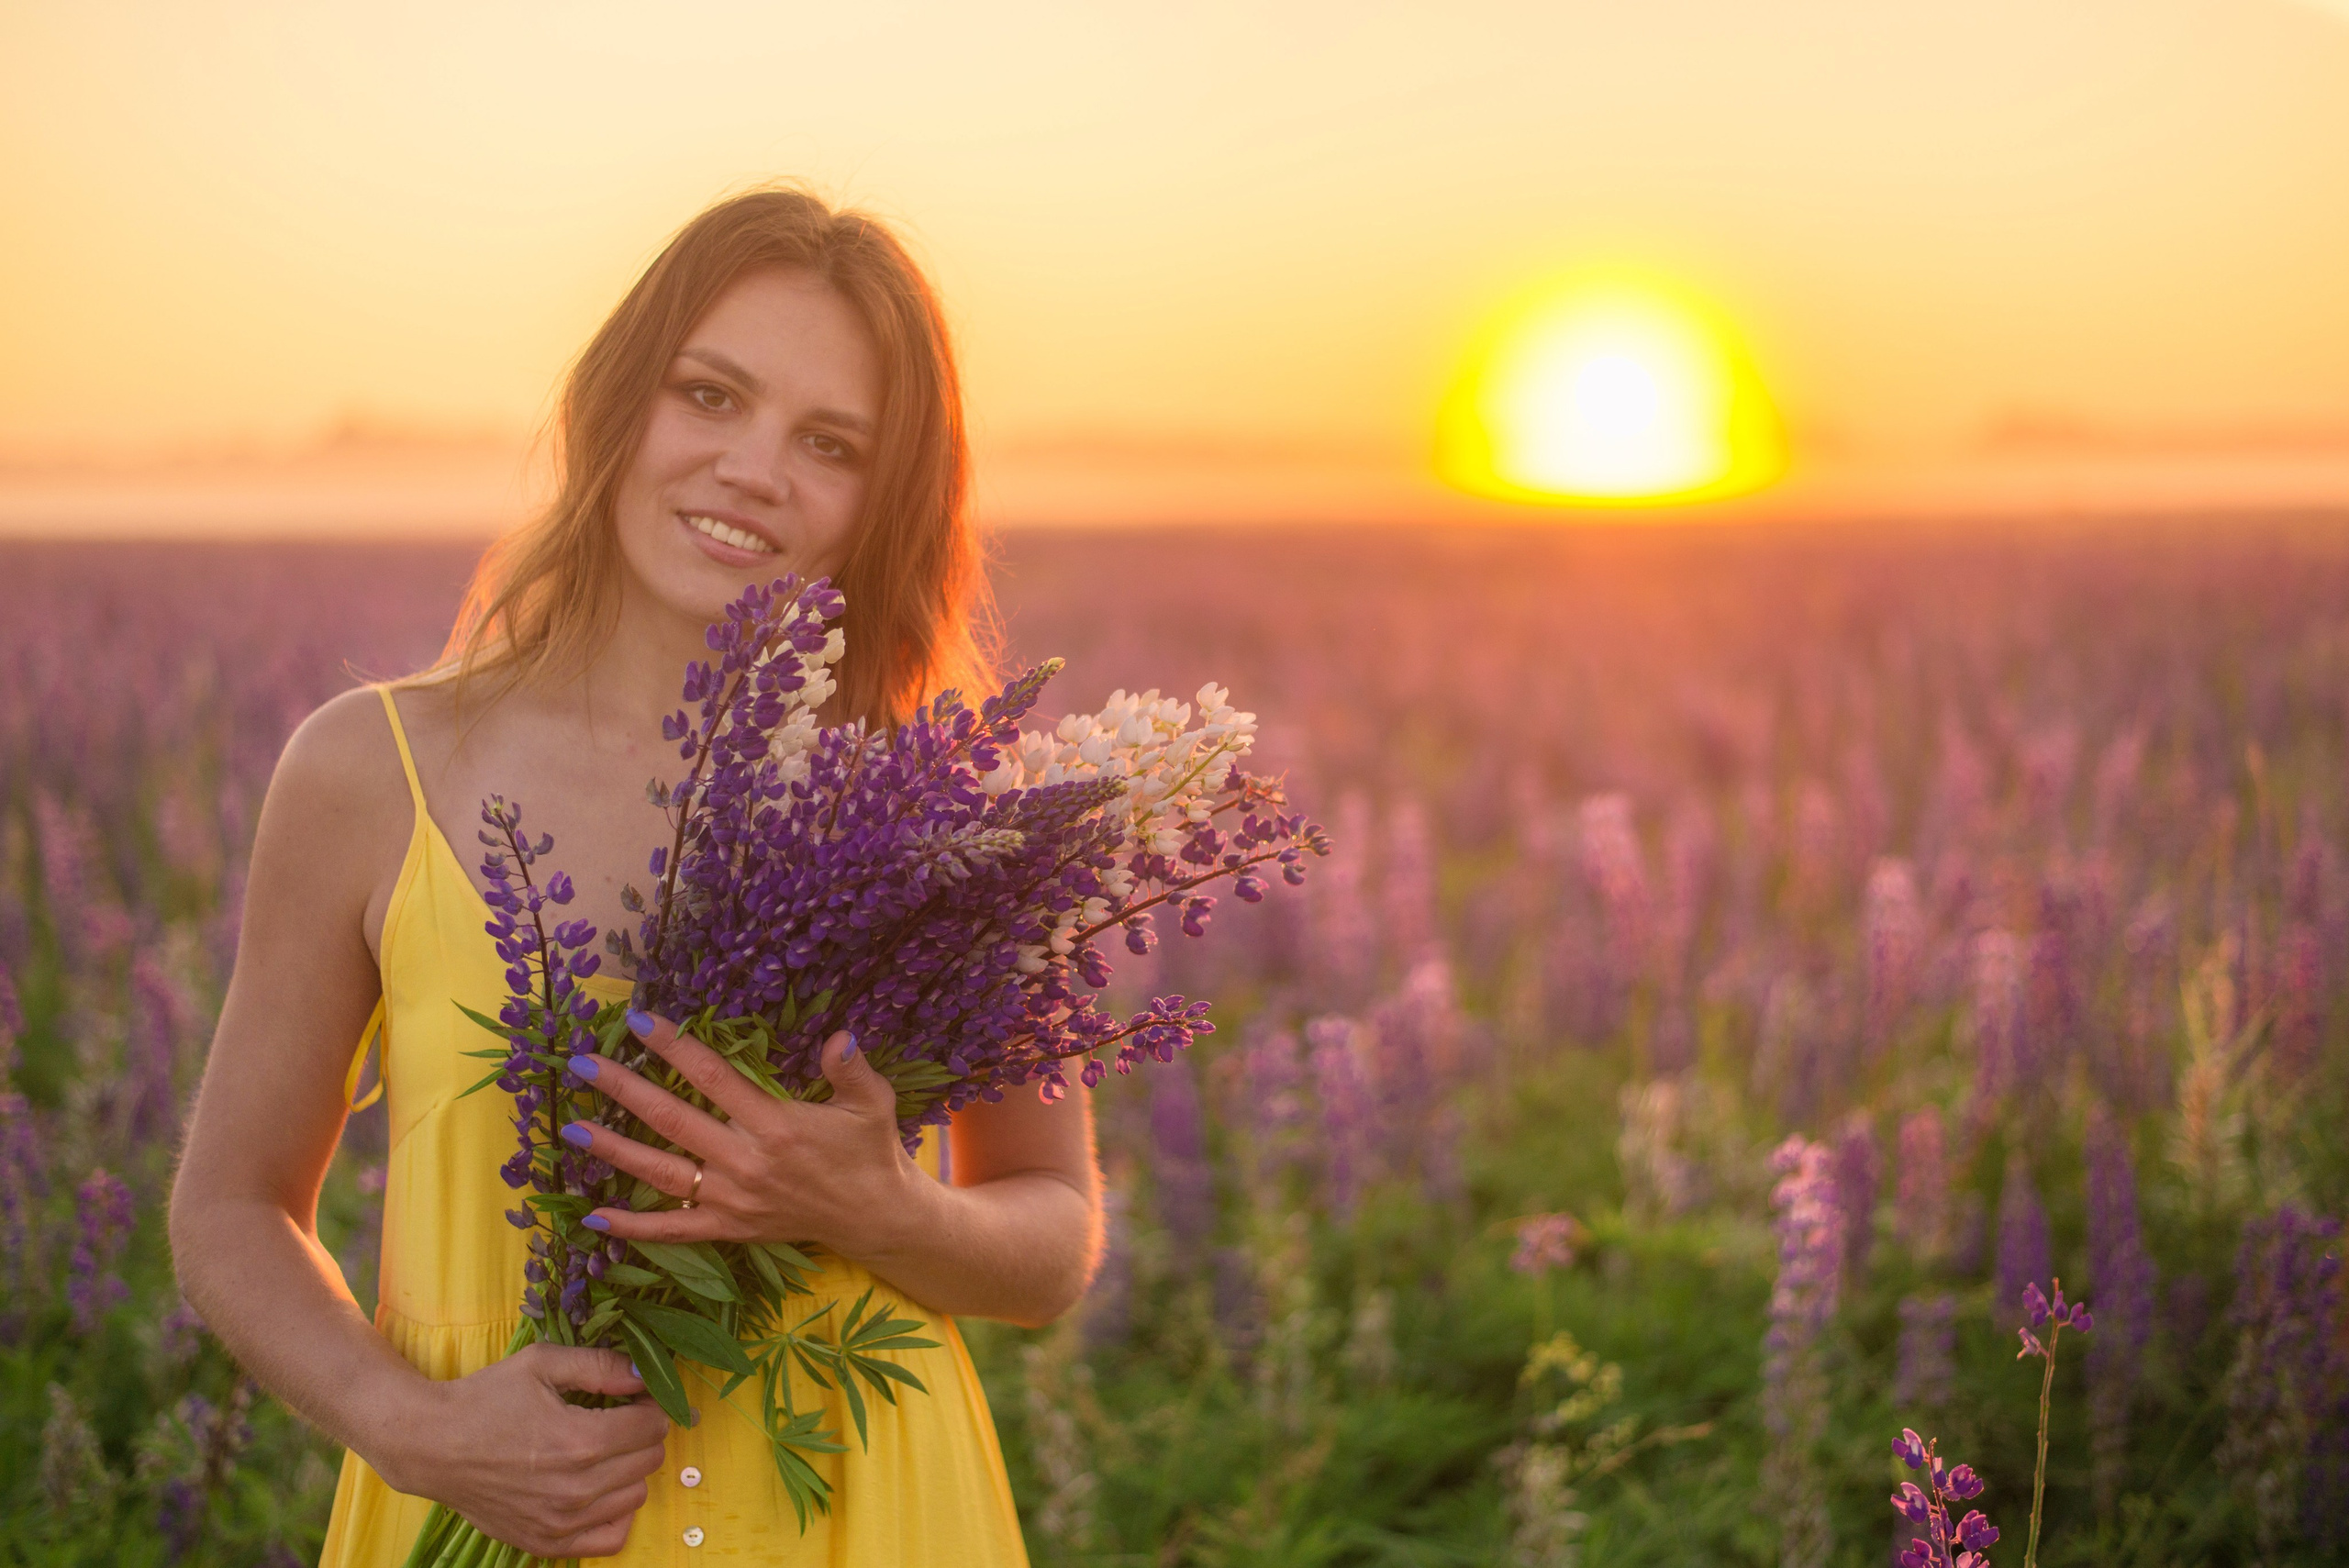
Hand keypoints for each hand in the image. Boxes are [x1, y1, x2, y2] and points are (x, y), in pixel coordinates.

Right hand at [379, 1344, 669, 1558]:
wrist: (431, 1446)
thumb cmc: (485, 1399)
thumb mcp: (542, 1363)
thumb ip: (601, 1366)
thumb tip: (646, 1373)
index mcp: (580, 1440)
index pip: (653, 1424)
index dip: (651, 1403)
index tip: (635, 1396)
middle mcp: (576, 1488)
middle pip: (650, 1459)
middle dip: (642, 1433)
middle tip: (618, 1419)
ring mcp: (561, 1522)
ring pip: (637, 1496)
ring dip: (630, 1470)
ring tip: (602, 1451)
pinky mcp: (546, 1542)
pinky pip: (612, 1538)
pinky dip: (615, 1513)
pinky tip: (598, 1489)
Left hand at [562, 1013, 924, 1259]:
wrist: (875, 1216)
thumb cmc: (870, 1151)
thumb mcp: (872, 1103)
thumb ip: (852, 1070)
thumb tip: (839, 1037)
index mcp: (775, 1124)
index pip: (713, 1078)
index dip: (674, 1048)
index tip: (639, 1021)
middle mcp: (744, 1161)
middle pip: (671, 1119)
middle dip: (622, 1088)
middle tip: (582, 1063)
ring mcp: (731, 1199)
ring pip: (660, 1172)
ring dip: (613, 1149)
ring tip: (571, 1128)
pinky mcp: (729, 1228)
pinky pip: (673, 1230)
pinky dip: (632, 1228)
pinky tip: (593, 1218)